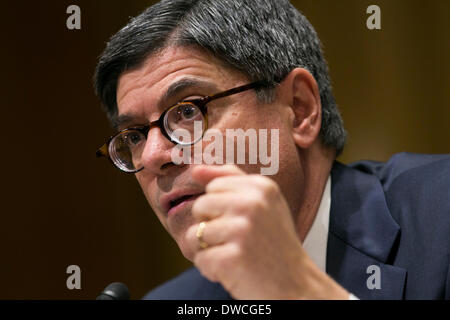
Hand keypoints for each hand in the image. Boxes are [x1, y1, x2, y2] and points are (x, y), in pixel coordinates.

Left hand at [186, 164, 348, 298]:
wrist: (296, 286)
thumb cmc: (275, 243)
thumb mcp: (263, 202)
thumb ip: (230, 180)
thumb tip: (195, 170)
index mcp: (261, 186)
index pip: (214, 186)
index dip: (221, 207)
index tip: (241, 220)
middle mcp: (252, 204)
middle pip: (200, 206)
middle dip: (211, 226)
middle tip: (238, 240)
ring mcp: (242, 231)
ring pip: (195, 234)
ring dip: (211, 250)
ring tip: (236, 255)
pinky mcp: (231, 258)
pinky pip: (200, 258)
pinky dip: (212, 269)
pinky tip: (234, 270)